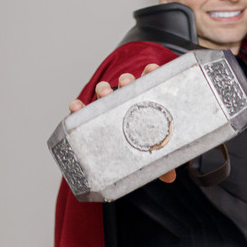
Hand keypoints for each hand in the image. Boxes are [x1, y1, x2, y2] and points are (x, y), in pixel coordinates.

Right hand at [69, 64, 175, 183]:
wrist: (124, 156)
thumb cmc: (143, 147)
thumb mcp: (155, 153)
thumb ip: (163, 161)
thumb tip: (170, 178)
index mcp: (146, 103)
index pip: (149, 84)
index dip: (150, 74)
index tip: (152, 68)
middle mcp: (127, 101)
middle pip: (127, 84)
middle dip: (126, 80)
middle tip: (127, 82)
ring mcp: (109, 107)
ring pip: (106, 92)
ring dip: (105, 89)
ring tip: (105, 92)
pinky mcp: (93, 116)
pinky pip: (84, 109)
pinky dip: (79, 106)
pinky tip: (76, 106)